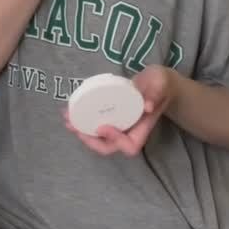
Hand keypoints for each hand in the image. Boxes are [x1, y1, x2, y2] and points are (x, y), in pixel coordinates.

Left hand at [63, 66, 177, 156]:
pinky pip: (97, 123)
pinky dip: (83, 120)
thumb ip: (155, 92)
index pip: (129, 145)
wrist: (159, 81)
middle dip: (90, 140)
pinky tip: (72, 111)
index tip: (103, 126)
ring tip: (67, 119)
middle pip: (109, 147)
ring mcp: (120, 124)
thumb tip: (147, 106)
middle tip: (74, 127)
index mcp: (143, 126)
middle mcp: (130, 130)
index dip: (115, 140)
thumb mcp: (160, 83)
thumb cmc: (161, 83)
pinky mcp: (112, 116)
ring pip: (100, 138)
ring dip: (82, 131)